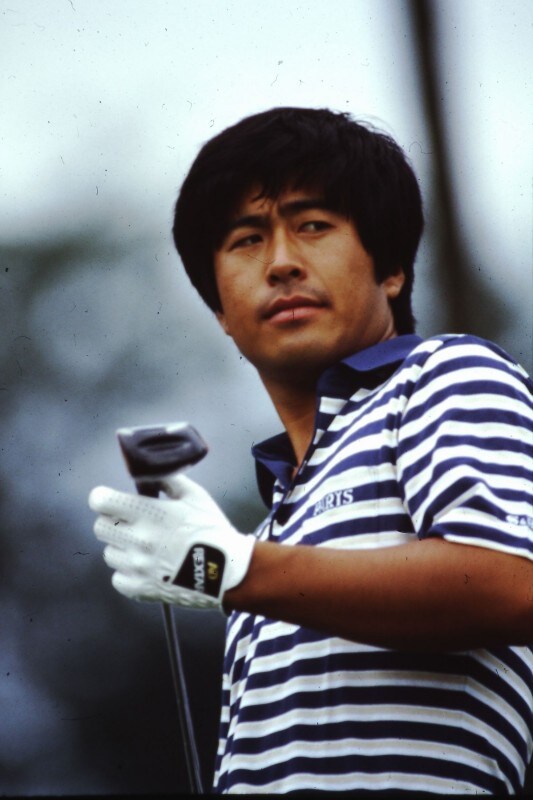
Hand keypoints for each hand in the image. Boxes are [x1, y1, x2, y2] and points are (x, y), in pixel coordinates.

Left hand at [88, 474, 255, 608]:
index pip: (101, 500)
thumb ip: (167, 480)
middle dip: (112, 521)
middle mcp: (139, 539)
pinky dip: (128, 573)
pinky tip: (146, 566)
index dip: (104, 498)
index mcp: (150, 513)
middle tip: (132, 523)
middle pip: (100, 527)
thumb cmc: (212, 530)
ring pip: (109, 553)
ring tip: (146, 548)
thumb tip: (147, 472)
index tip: (111, 500)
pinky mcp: (140, 588)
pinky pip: (118, 578)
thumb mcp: (195, 496)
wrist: (228, 572)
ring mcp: (137, 566)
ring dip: (123, 548)